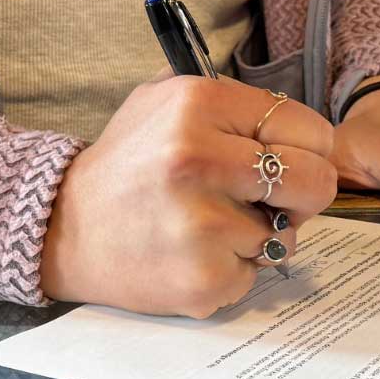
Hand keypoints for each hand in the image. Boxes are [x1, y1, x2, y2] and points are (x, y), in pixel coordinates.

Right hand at [41, 77, 335, 317]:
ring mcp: (201, 225)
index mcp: (199, 105)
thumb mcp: (164, 101)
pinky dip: (232, 268)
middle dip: (303, 195)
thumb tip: (298, 129)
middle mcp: (199, 159)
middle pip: (315, 182)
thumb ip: (231, 103)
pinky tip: (193, 254)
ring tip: (209, 226)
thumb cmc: (128, 164)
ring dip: (259, 235)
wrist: (64, 228)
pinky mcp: (202, 278)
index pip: (309, 128)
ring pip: (286, 235)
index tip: (286, 160)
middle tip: (273, 200)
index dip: (307, 149)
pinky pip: (254, 274)